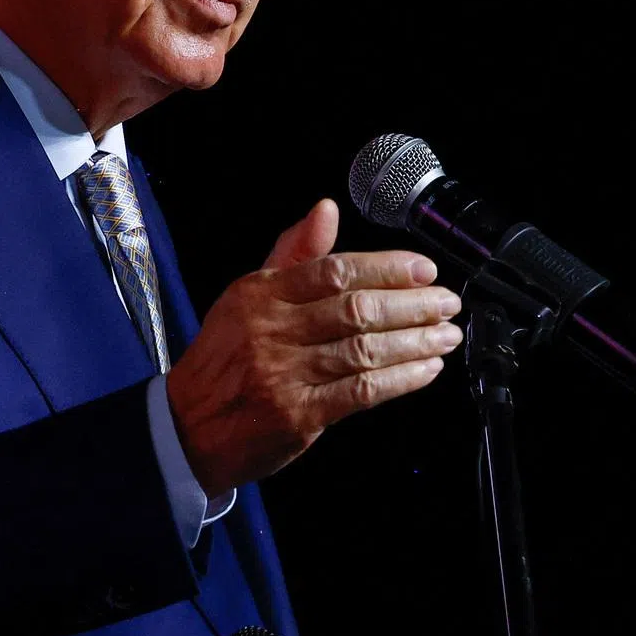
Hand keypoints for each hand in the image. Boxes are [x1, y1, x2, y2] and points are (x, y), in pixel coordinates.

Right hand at [165, 198, 461, 495]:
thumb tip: (326, 208)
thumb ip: (294, 252)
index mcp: (261, 293)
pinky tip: (426, 369)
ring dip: (415, 341)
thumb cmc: (226, 356)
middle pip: (356, 309)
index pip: (334, 270)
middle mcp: (272, 330)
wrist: (188, 426)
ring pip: (364, 350)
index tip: (424, 269)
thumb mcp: (248, 294)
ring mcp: (284, 374)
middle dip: (412, 304)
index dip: (386, 267)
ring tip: (446, 334)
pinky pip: (360, 392)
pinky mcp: (297, 416)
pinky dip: (400, 379)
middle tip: (447, 301)